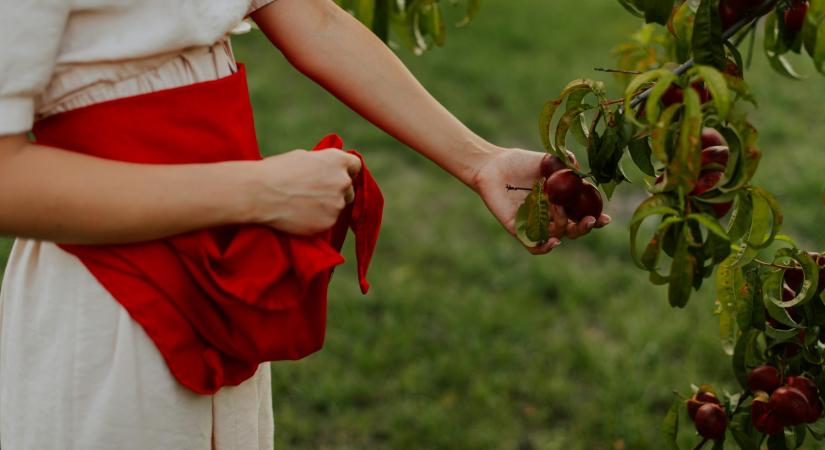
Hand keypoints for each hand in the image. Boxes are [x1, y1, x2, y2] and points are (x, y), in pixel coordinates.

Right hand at [249, 148, 360, 234]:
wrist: (260, 193)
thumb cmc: (276, 171)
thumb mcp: (303, 157)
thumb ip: (323, 164)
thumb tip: (329, 169)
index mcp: (337, 160)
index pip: (355, 165)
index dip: (347, 171)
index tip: (338, 176)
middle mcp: (342, 181)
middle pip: (348, 188)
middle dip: (337, 191)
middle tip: (315, 194)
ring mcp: (337, 204)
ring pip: (338, 206)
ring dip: (327, 206)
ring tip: (303, 204)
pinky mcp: (328, 223)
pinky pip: (328, 221)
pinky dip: (318, 220)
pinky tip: (300, 215)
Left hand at [472, 147, 610, 253]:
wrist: (493, 166)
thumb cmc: (520, 162)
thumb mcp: (548, 159)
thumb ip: (566, 163)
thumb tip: (580, 171)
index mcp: (561, 200)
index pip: (582, 213)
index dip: (596, 218)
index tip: (605, 218)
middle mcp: (551, 215)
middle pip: (573, 230)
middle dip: (584, 228)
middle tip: (589, 220)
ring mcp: (535, 223)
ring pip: (557, 236)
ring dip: (563, 227)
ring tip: (558, 209)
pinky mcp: (518, 229)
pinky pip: (534, 246)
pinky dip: (544, 247)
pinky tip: (554, 241)